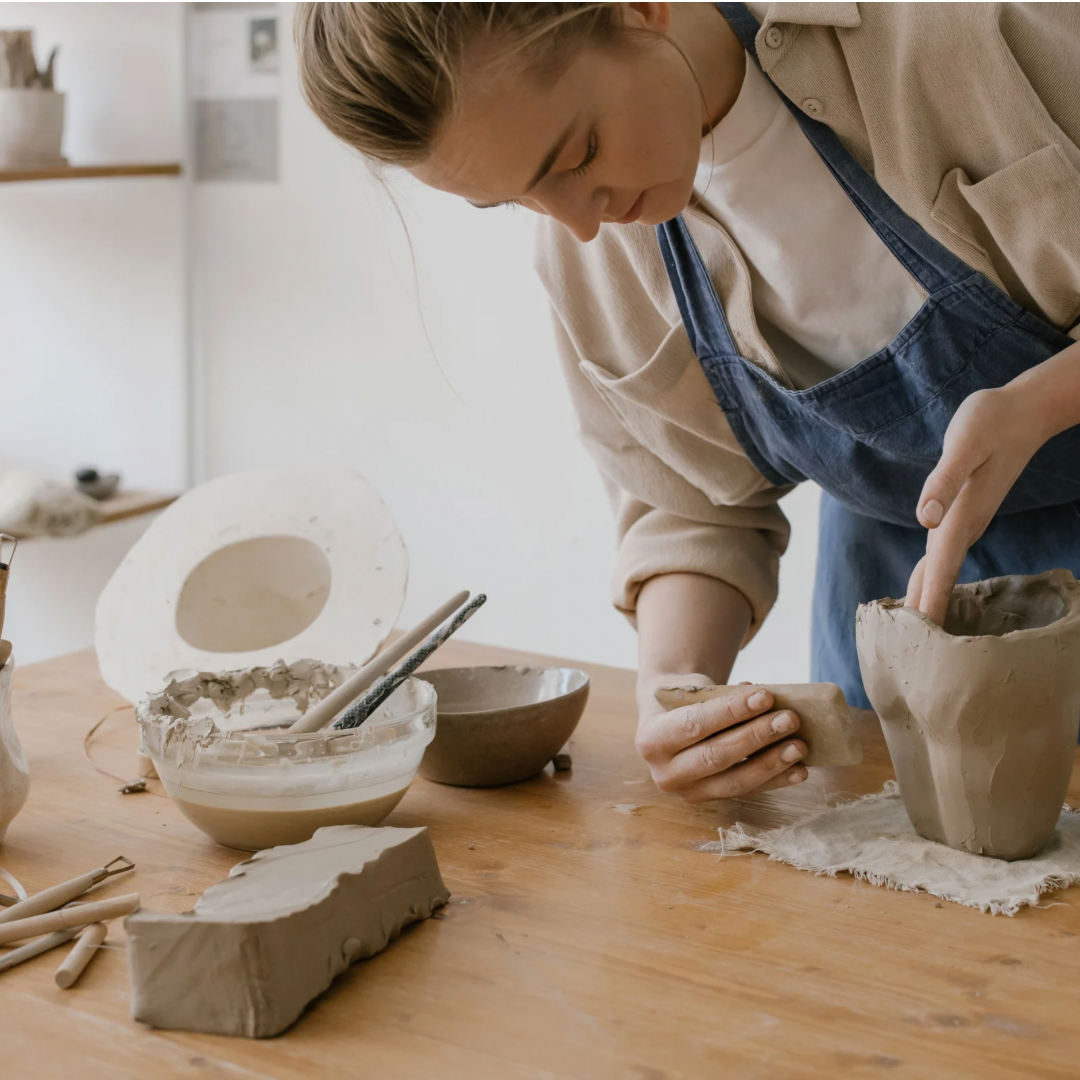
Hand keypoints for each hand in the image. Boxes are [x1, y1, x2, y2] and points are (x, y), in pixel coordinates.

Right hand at [634, 675, 806, 801]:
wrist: (668, 722)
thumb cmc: (684, 701)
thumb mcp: (691, 691)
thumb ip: (721, 696)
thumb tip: (765, 698)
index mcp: (651, 738)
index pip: (695, 724)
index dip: (732, 711)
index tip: (766, 696)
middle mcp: (665, 772)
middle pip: (716, 756)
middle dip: (757, 737)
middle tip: (790, 719)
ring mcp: (688, 792)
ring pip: (734, 781)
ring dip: (771, 763)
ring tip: (800, 746)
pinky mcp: (710, 801)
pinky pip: (747, 792)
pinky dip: (775, 781)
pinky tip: (799, 770)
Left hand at [907, 386, 1045, 624]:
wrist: (1025, 411)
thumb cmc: (992, 421)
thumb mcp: (964, 444)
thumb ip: (944, 481)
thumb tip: (925, 518)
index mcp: (960, 516)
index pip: (938, 568)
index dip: (927, 603)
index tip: (918, 641)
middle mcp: (963, 524)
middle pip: (937, 577)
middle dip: (924, 613)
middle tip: (907, 653)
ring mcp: (966, 521)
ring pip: (940, 568)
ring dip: (927, 597)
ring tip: (910, 633)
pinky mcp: (965, 513)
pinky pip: (943, 555)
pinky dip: (932, 576)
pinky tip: (927, 587)